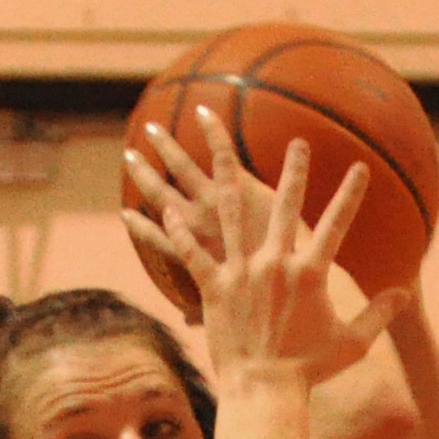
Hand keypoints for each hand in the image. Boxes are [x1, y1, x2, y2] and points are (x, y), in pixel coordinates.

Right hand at [121, 116, 273, 325]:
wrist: (313, 301)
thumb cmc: (281, 319)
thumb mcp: (243, 318)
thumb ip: (215, 316)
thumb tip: (190, 325)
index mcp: (206, 264)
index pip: (167, 247)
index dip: (146, 232)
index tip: (125, 215)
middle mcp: (208, 235)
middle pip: (167, 201)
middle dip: (147, 178)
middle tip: (129, 156)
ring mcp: (225, 212)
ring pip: (187, 173)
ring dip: (168, 149)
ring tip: (150, 129)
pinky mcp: (248, 194)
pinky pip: (226, 158)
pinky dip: (214, 135)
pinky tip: (203, 113)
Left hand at [141, 110, 402, 385]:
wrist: (265, 392)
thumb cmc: (310, 371)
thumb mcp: (352, 343)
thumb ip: (379, 314)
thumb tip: (406, 294)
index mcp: (310, 275)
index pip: (336, 226)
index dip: (350, 195)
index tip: (360, 168)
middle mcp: (276, 266)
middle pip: (285, 207)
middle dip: (295, 173)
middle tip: (298, 144)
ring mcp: (242, 274)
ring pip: (231, 216)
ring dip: (227, 179)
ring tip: (221, 151)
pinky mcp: (214, 289)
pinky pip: (191, 253)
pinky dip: (177, 231)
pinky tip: (167, 208)